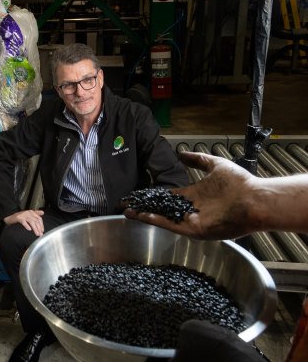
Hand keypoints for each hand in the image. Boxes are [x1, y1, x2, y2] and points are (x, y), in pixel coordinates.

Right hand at [4, 210, 44, 236]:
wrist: (10, 217)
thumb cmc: (20, 216)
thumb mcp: (28, 213)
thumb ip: (36, 213)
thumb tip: (43, 212)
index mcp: (31, 212)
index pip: (39, 218)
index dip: (41, 225)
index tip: (42, 231)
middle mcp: (28, 213)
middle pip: (36, 220)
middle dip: (39, 228)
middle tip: (40, 234)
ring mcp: (23, 215)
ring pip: (31, 222)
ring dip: (35, 228)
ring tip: (37, 234)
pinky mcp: (18, 218)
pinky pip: (24, 222)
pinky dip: (27, 226)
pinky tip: (29, 230)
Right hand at [124, 151, 258, 239]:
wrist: (256, 200)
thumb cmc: (241, 183)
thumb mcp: (216, 165)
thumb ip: (198, 159)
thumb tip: (182, 153)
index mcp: (194, 195)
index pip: (168, 196)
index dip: (152, 194)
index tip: (138, 192)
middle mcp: (190, 209)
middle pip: (161, 208)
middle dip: (143, 206)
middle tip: (126, 204)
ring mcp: (191, 220)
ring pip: (163, 218)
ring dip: (144, 215)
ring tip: (127, 212)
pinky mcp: (194, 230)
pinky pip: (171, 225)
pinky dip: (156, 221)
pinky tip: (142, 215)